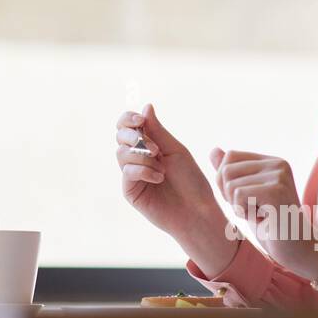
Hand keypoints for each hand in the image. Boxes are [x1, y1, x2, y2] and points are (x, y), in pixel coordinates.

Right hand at [116, 104, 229, 256]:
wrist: (197, 211)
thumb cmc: (191, 181)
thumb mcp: (176, 151)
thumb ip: (158, 130)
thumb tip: (146, 106)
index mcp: (148, 144)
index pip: (127, 125)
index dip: (129, 119)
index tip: (139, 120)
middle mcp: (137, 158)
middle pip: (120, 136)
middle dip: (133, 136)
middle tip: (154, 148)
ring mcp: (132, 174)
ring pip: (121, 153)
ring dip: (143, 156)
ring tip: (162, 167)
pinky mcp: (130, 190)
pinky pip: (127, 172)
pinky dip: (143, 170)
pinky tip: (159, 178)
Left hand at [209, 147, 317, 278]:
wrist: (297, 250)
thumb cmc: (270, 225)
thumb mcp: (244, 197)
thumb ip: (231, 173)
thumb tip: (213, 150)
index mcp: (271, 161)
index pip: (229, 157)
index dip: (225, 182)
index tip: (246, 200)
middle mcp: (278, 164)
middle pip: (226, 170)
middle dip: (230, 196)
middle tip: (255, 210)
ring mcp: (279, 176)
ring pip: (231, 185)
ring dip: (240, 207)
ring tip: (261, 215)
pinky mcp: (277, 191)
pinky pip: (239, 196)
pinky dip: (245, 213)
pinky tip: (264, 220)